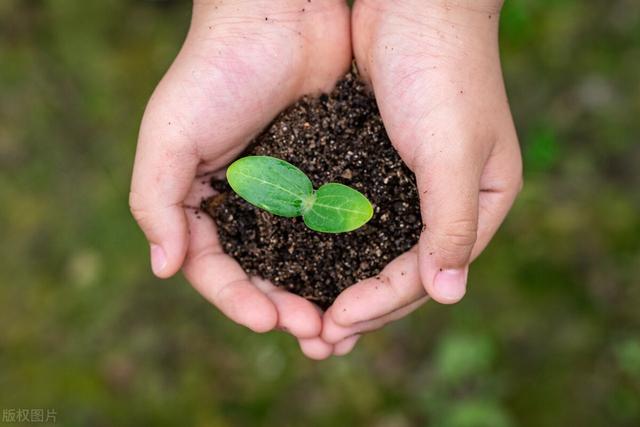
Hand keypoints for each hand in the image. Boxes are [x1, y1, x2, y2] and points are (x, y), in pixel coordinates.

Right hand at [129, 0, 351, 358]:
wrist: (281, 15)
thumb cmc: (216, 71)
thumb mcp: (168, 134)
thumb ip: (155, 201)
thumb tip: (164, 269)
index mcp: (203, 200)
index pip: (214, 268)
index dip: (236, 300)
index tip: (267, 320)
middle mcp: (246, 203)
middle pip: (262, 273)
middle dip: (283, 308)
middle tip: (314, 334)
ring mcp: (289, 192)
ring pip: (303, 261)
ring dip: (318, 296)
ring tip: (340, 325)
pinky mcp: (327, 175)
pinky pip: (336, 228)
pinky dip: (346, 259)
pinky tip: (364, 281)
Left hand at [322, 0, 521, 344]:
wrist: (414, 4)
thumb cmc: (444, 71)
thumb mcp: (454, 150)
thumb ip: (453, 223)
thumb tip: (448, 296)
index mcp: (480, 204)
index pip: (430, 271)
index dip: (383, 303)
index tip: (336, 322)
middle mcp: (445, 202)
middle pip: (400, 271)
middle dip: (358, 307)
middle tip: (315, 339)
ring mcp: (408, 186)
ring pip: (371, 252)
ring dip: (338, 284)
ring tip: (302, 317)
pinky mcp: (374, 167)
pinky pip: (350, 219)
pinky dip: (326, 245)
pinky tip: (297, 265)